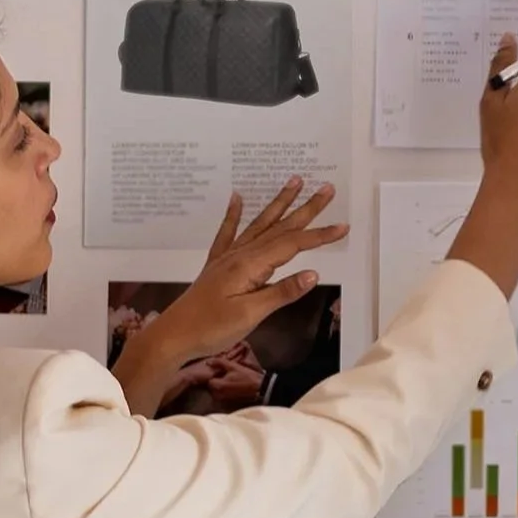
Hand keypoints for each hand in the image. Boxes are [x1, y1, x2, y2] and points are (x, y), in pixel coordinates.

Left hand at [115, 180, 350, 418]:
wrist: (174, 335)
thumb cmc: (212, 328)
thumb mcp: (250, 314)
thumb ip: (281, 293)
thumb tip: (313, 273)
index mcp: (251, 265)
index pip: (292, 245)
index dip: (319, 236)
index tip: (343, 226)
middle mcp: (240, 254)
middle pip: (280, 227)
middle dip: (305, 208)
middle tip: (327, 188)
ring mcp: (227, 257)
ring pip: (259, 224)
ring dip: (278, 203)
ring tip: (294, 181)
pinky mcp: (217, 265)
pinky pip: (228, 233)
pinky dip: (233, 214)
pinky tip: (237, 197)